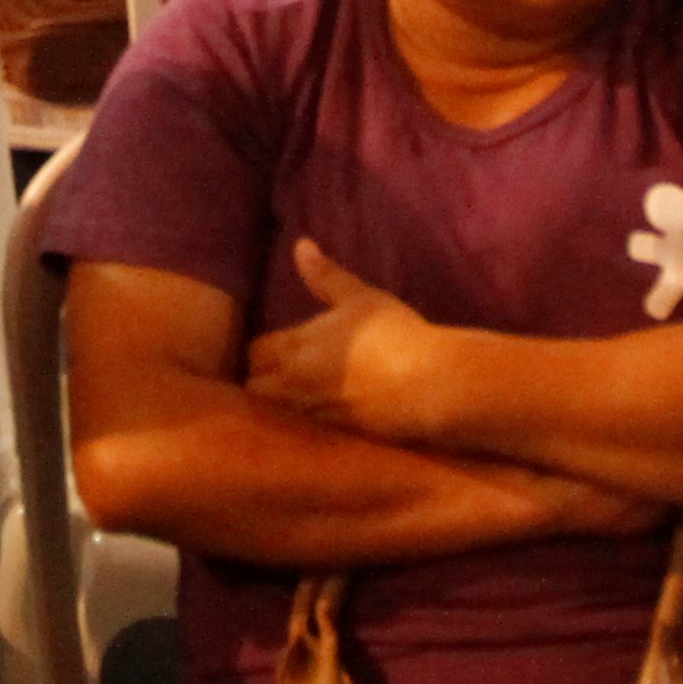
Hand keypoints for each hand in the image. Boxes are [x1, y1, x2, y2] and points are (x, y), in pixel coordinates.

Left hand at [245, 239, 453, 441]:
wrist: (430, 386)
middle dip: (259, 380)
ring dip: (277, 404)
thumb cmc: (395, 335)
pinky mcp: (334, 438)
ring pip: (274, 415)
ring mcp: (313, 416)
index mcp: (294, 349)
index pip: (252, 352)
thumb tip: (301, 245)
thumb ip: (325, 276)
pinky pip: (302, 433)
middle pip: (253, 389)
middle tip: (275, 373)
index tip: (271, 346)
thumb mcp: (360, 298)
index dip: (259, 349)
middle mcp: (294, 386)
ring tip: (293, 394)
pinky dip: (302, 424)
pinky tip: (319, 414)